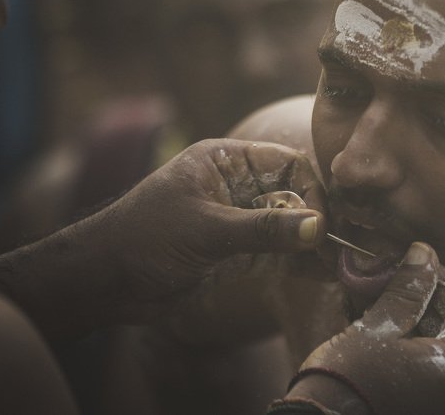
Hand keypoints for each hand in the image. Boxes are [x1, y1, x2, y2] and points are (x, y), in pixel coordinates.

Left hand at [85, 138, 327, 321]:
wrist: (103, 282)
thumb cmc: (145, 239)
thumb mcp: (207, 230)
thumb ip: (264, 229)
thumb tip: (319, 227)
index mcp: (225, 161)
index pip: (285, 164)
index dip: (310, 189)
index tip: (325, 221)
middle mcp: (236, 186)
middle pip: (293, 195)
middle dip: (317, 220)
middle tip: (340, 246)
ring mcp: (237, 219)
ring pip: (288, 227)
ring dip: (312, 245)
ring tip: (341, 265)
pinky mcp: (236, 252)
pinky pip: (276, 252)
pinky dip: (298, 263)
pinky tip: (322, 275)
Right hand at [288, 243, 444, 414]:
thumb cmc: (350, 383)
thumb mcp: (380, 327)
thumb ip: (408, 289)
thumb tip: (425, 253)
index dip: (443, 281)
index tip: (414, 265)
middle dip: (424, 300)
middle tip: (391, 281)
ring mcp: (443, 404)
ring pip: (438, 348)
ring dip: (411, 320)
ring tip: (375, 301)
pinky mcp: (422, 409)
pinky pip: (425, 369)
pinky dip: (406, 345)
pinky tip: (375, 329)